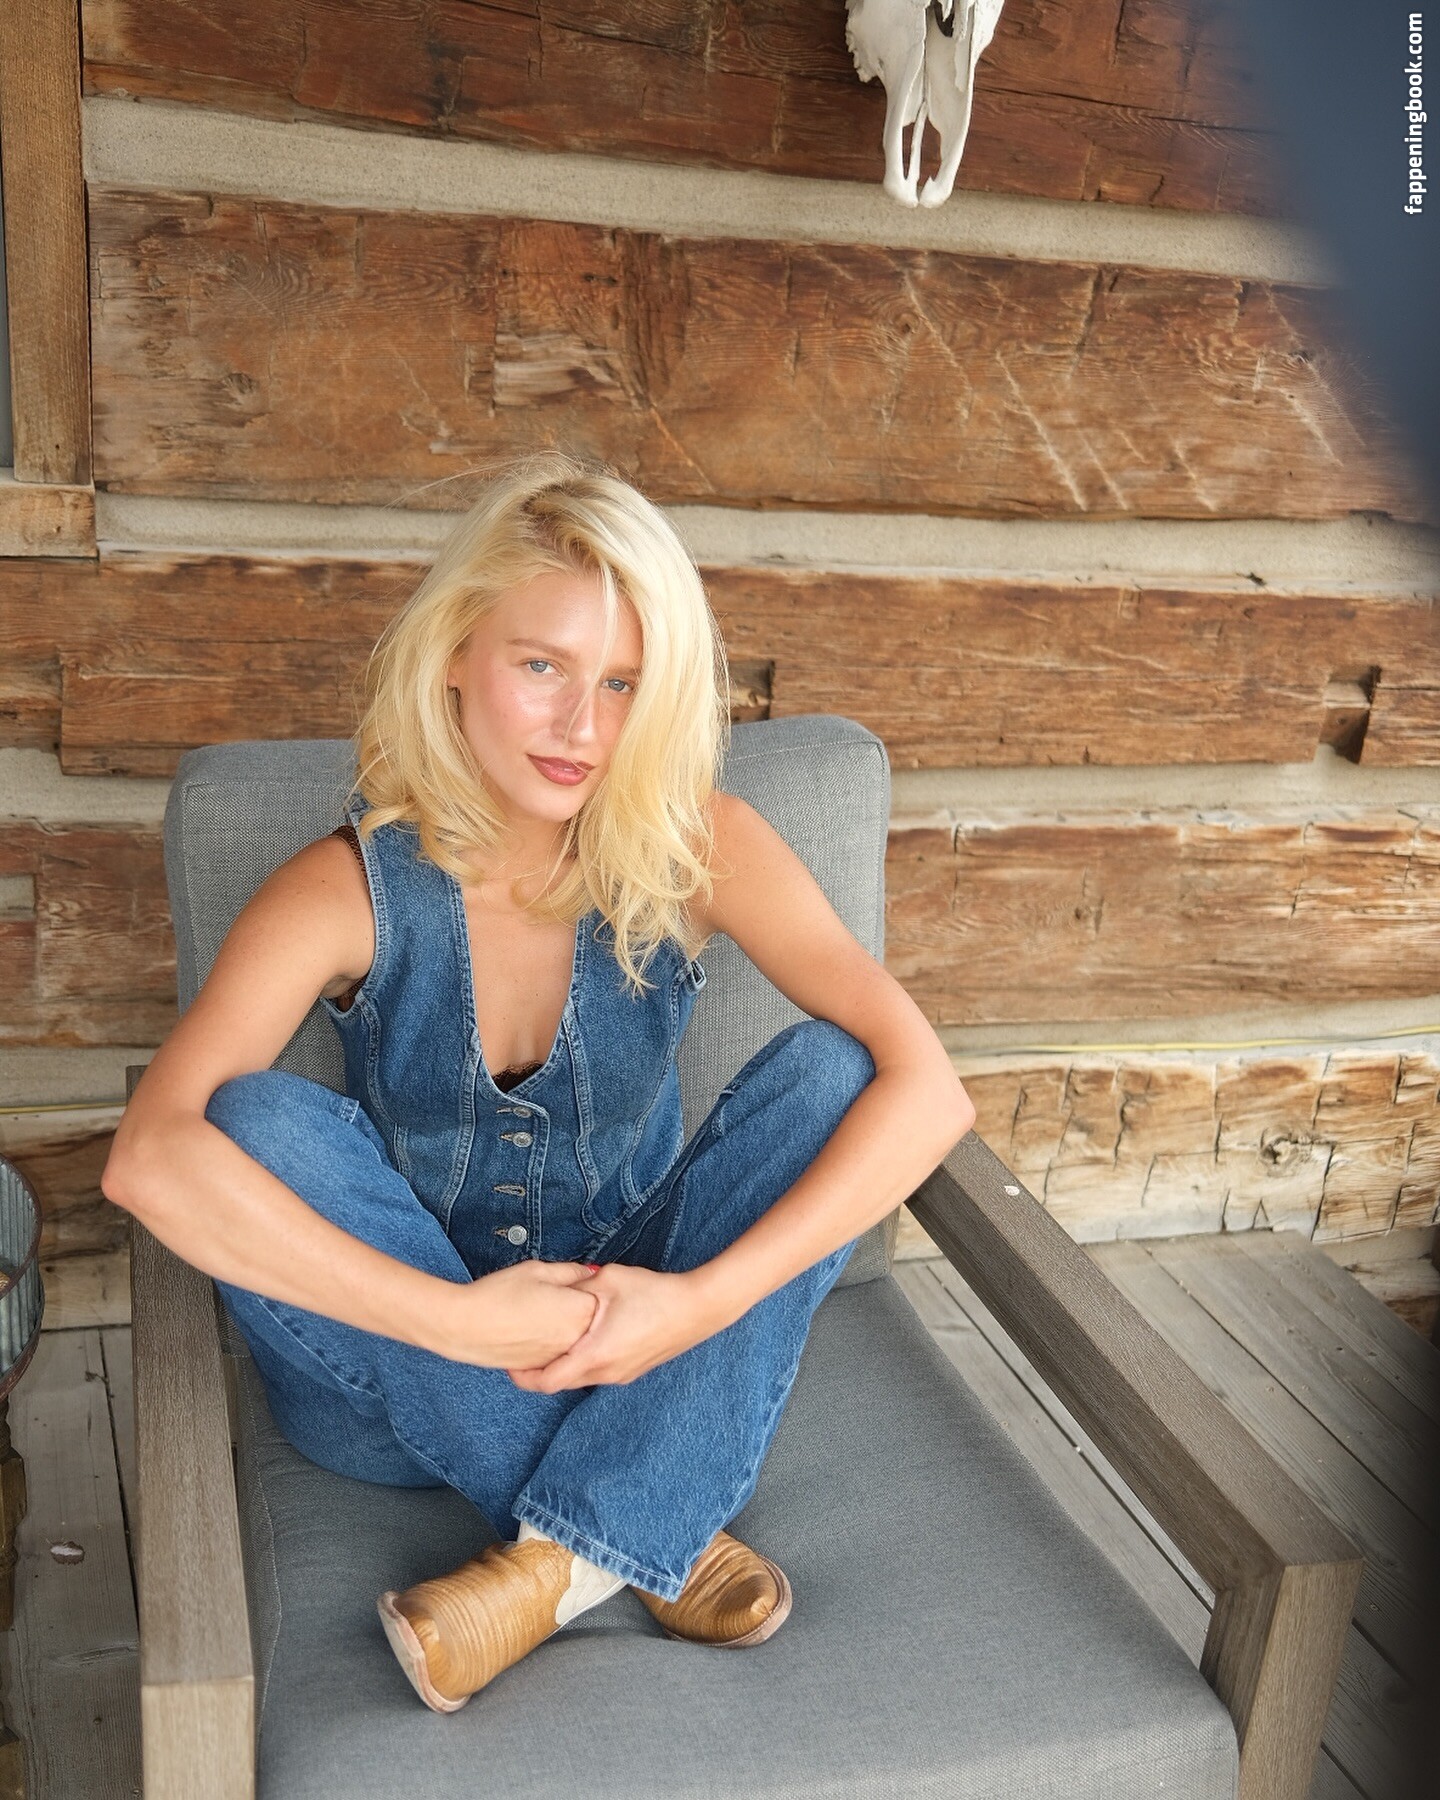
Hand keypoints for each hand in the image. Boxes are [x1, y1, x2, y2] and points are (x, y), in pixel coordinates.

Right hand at [429, 1260, 598, 1368]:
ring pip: (575, 1340)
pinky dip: (550, 1343)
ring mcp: (560, 1358)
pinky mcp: (542, 1369)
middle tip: (549, 1298)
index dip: (582, 1287)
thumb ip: (570, 1272)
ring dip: (565, 1328)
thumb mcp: (537, 1270)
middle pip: (591, 1322)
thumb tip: (589, 1273)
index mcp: (581, 1311)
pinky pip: (557, 1355)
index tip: (566, 1283)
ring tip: (538, 1314)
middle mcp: (577, 1340)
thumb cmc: (499, 1294)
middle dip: (577, 1308)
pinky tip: (531, 1331)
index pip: (600, 1296)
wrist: (465, 1326)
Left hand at [506, 1263, 720, 1390]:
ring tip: (548, 1342)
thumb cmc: (653, 1293)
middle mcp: (606, 1373)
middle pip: (559, 1383)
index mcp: (594, 1354)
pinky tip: (581, 1339)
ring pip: (579, 1378)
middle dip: (538, 1369)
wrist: (698, 1308)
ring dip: (562, 1365)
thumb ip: (574, 1287)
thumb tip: (551, 1287)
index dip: (522, 1376)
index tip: (508, 1362)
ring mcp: (621, 1375)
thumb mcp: (606, 1280)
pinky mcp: (632, 1370)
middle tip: (522, 1350)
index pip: (546, 1381)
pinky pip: (597, 1373)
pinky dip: (582, 1362)